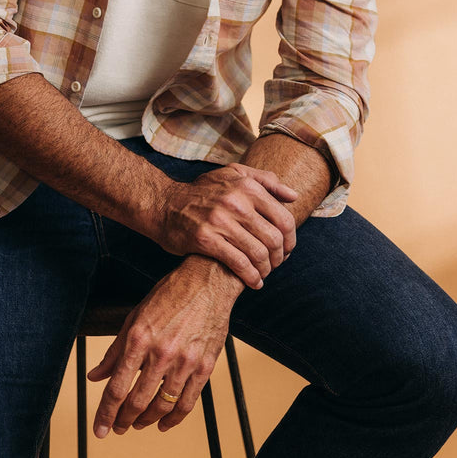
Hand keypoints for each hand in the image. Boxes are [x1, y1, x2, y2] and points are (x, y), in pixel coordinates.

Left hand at [87, 257, 238, 437]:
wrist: (208, 281)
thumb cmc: (170, 295)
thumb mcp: (135, 317)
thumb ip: (114, 351)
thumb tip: (94, 376)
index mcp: (139, 339)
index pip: (117, 388)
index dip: (105, 413)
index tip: (100, 430)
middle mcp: (161, 352)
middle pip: (137, 401)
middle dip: (123, 420)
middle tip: (117, 428)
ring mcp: (185, 361)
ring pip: (162, 405)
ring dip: (146, 421)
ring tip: (138, 424)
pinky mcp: (205, 366)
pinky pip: (188, 402)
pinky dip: (174, 418)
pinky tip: (164, 423)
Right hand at [155, 164, 297, 288]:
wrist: (163, 204)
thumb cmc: (201, 192)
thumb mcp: (232, 174)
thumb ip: (265, 180)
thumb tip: (293, 196)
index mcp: (247, 186)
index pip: (284, 218)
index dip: (290, 239)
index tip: (287, 250)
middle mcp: (236, 202)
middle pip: (273, 238)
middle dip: (279, 257)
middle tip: (276, 265)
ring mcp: (220, 221)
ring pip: (258, 253)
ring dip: (266, 269)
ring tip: (263, 274)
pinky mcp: (206, 239)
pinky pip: (239, 263)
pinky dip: (251, 277)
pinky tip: (253, 282)